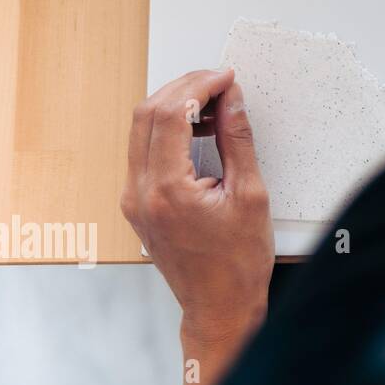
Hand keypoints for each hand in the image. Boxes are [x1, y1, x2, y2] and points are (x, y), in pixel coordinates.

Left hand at [122, 68, 273, 345]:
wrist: (219, 305)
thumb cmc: (238, 263)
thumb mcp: (250, 194)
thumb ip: (238, 140)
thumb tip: (232, 101)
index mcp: (168, 190)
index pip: (171, 114)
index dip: (199, 86)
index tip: (225, 78)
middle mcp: (140, 193)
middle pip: (147, 115)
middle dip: (183, 88)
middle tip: (218, 82)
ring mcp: (133, 199)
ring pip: (140, 130)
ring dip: (173, 107)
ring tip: (213, 105)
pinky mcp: (137, 203)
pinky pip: (144, 151)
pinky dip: (168, 131)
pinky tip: (197, 130)